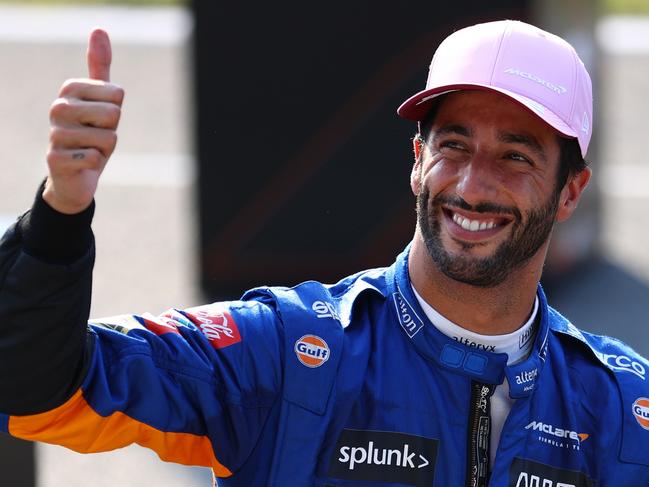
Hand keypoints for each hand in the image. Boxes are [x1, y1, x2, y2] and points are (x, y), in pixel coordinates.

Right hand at [43, 28, 124, 213]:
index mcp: (70, 89)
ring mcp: (54, 134)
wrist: (74, 175)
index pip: (117, 95)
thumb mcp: (100, 100)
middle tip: (96, 137)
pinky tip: (82, 163)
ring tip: (89, 149)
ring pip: (108, 139)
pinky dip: (95, 163)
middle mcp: (57, 107)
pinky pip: (95, 158)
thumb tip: (99, 29)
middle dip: (112, 132)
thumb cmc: (91, 134)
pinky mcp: (55, 159)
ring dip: (104, 150)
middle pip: (114, 115)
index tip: (101, 120)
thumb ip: (100, 67)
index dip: (116, 112)